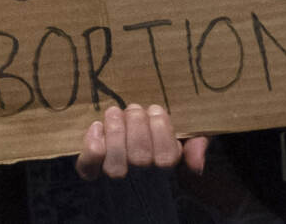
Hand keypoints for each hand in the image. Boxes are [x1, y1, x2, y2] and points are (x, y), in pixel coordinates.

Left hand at [75, 103, 207, 179]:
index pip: (166, 157)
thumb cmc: (157, 136)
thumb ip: (197, 144)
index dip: (160, 129)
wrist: (125, 146)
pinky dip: (92, 146)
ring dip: (116, 132)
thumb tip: (196, 164)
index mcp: (164, 165)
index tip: (155, 110)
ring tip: (115, 113)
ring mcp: (115, 176)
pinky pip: (88, 168)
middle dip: (137, 124)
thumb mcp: (184, 134)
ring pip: (116, 165)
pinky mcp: (90, 171)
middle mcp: (140, 176)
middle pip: (140, 157)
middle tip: (135, 109)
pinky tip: (97, 127)